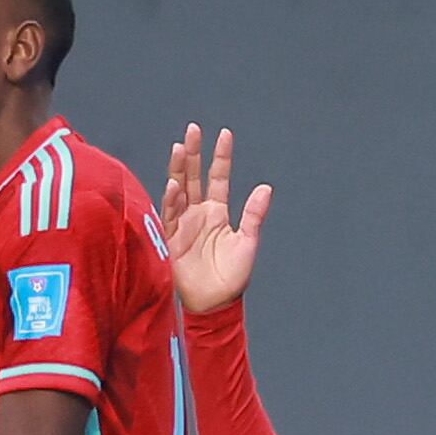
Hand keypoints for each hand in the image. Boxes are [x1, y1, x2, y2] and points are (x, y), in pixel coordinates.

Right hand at [158, 122, 268, 314]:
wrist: (213, 304)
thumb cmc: (231, 277)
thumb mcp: (247, 242)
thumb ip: (254, 215)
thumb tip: (265, 188)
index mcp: (217, 212)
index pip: (218, 177)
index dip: (221, 157)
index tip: (224, 134)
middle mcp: (198, 213)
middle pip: (193, 176)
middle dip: (193, 153)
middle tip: (193, 129)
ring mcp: (183, 224)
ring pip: (179, 189)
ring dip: (178, 169)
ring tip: (180, 147)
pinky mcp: (170, 238)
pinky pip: (170, 215)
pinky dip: (172, 200)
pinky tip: (174, 185)